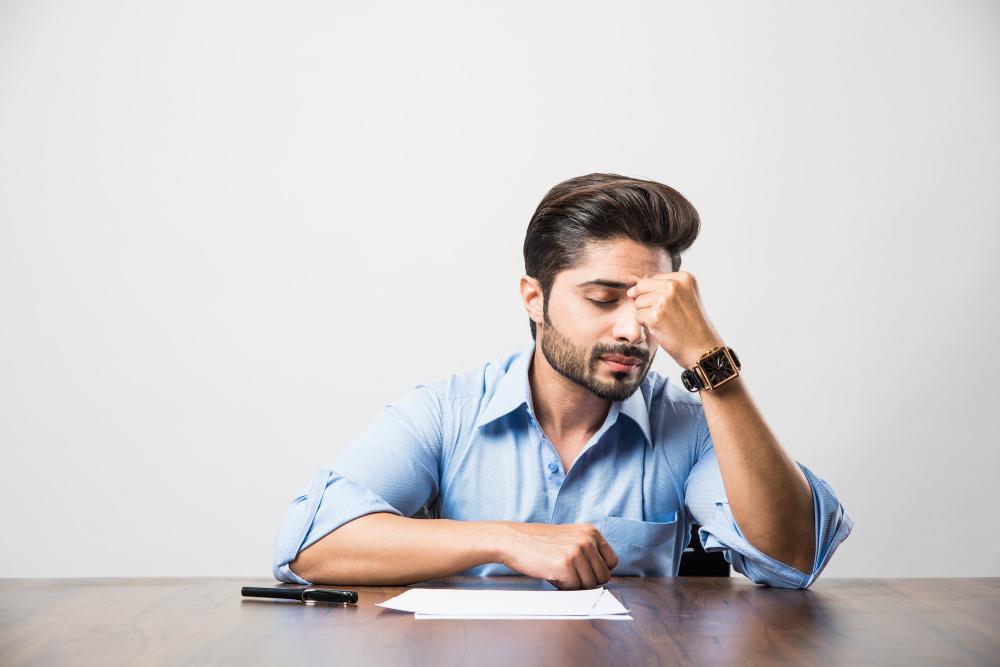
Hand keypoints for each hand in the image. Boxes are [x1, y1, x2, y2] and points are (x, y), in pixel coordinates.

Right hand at [495, 521, 618, 589]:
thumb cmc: (540, 544)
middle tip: (566, 570)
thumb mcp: (570, 539)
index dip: (597, 571)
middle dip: (586, 580)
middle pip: (603, 577)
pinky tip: (550, 572)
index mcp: (591, 532)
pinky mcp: (566, 564)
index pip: (612, 562)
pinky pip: (574, 589)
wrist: (513, 540)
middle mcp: (587, 539)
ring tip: (557, 569)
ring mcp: (578, 551)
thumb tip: (604, 576)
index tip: (581, 569)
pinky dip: (562, 586)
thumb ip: (589, 552)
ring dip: (573, 583)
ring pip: (590, 585)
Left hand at [626, 271, 724, 367]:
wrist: (702, 348)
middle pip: (641, 288)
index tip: (673, 307)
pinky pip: (637, 316)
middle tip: (668, 316)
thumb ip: (664, 287)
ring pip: (638, 303)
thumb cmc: (692, 325)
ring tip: (667, 322)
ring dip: (647, 315)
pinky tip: (662, 329)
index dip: (655, 296)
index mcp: (684, 277)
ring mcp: (664, 300)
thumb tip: (631, 291)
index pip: (652, 279)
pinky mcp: (655, 315)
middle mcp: (674, 285)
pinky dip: (646, 325)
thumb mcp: (685, 296)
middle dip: (648, 303)